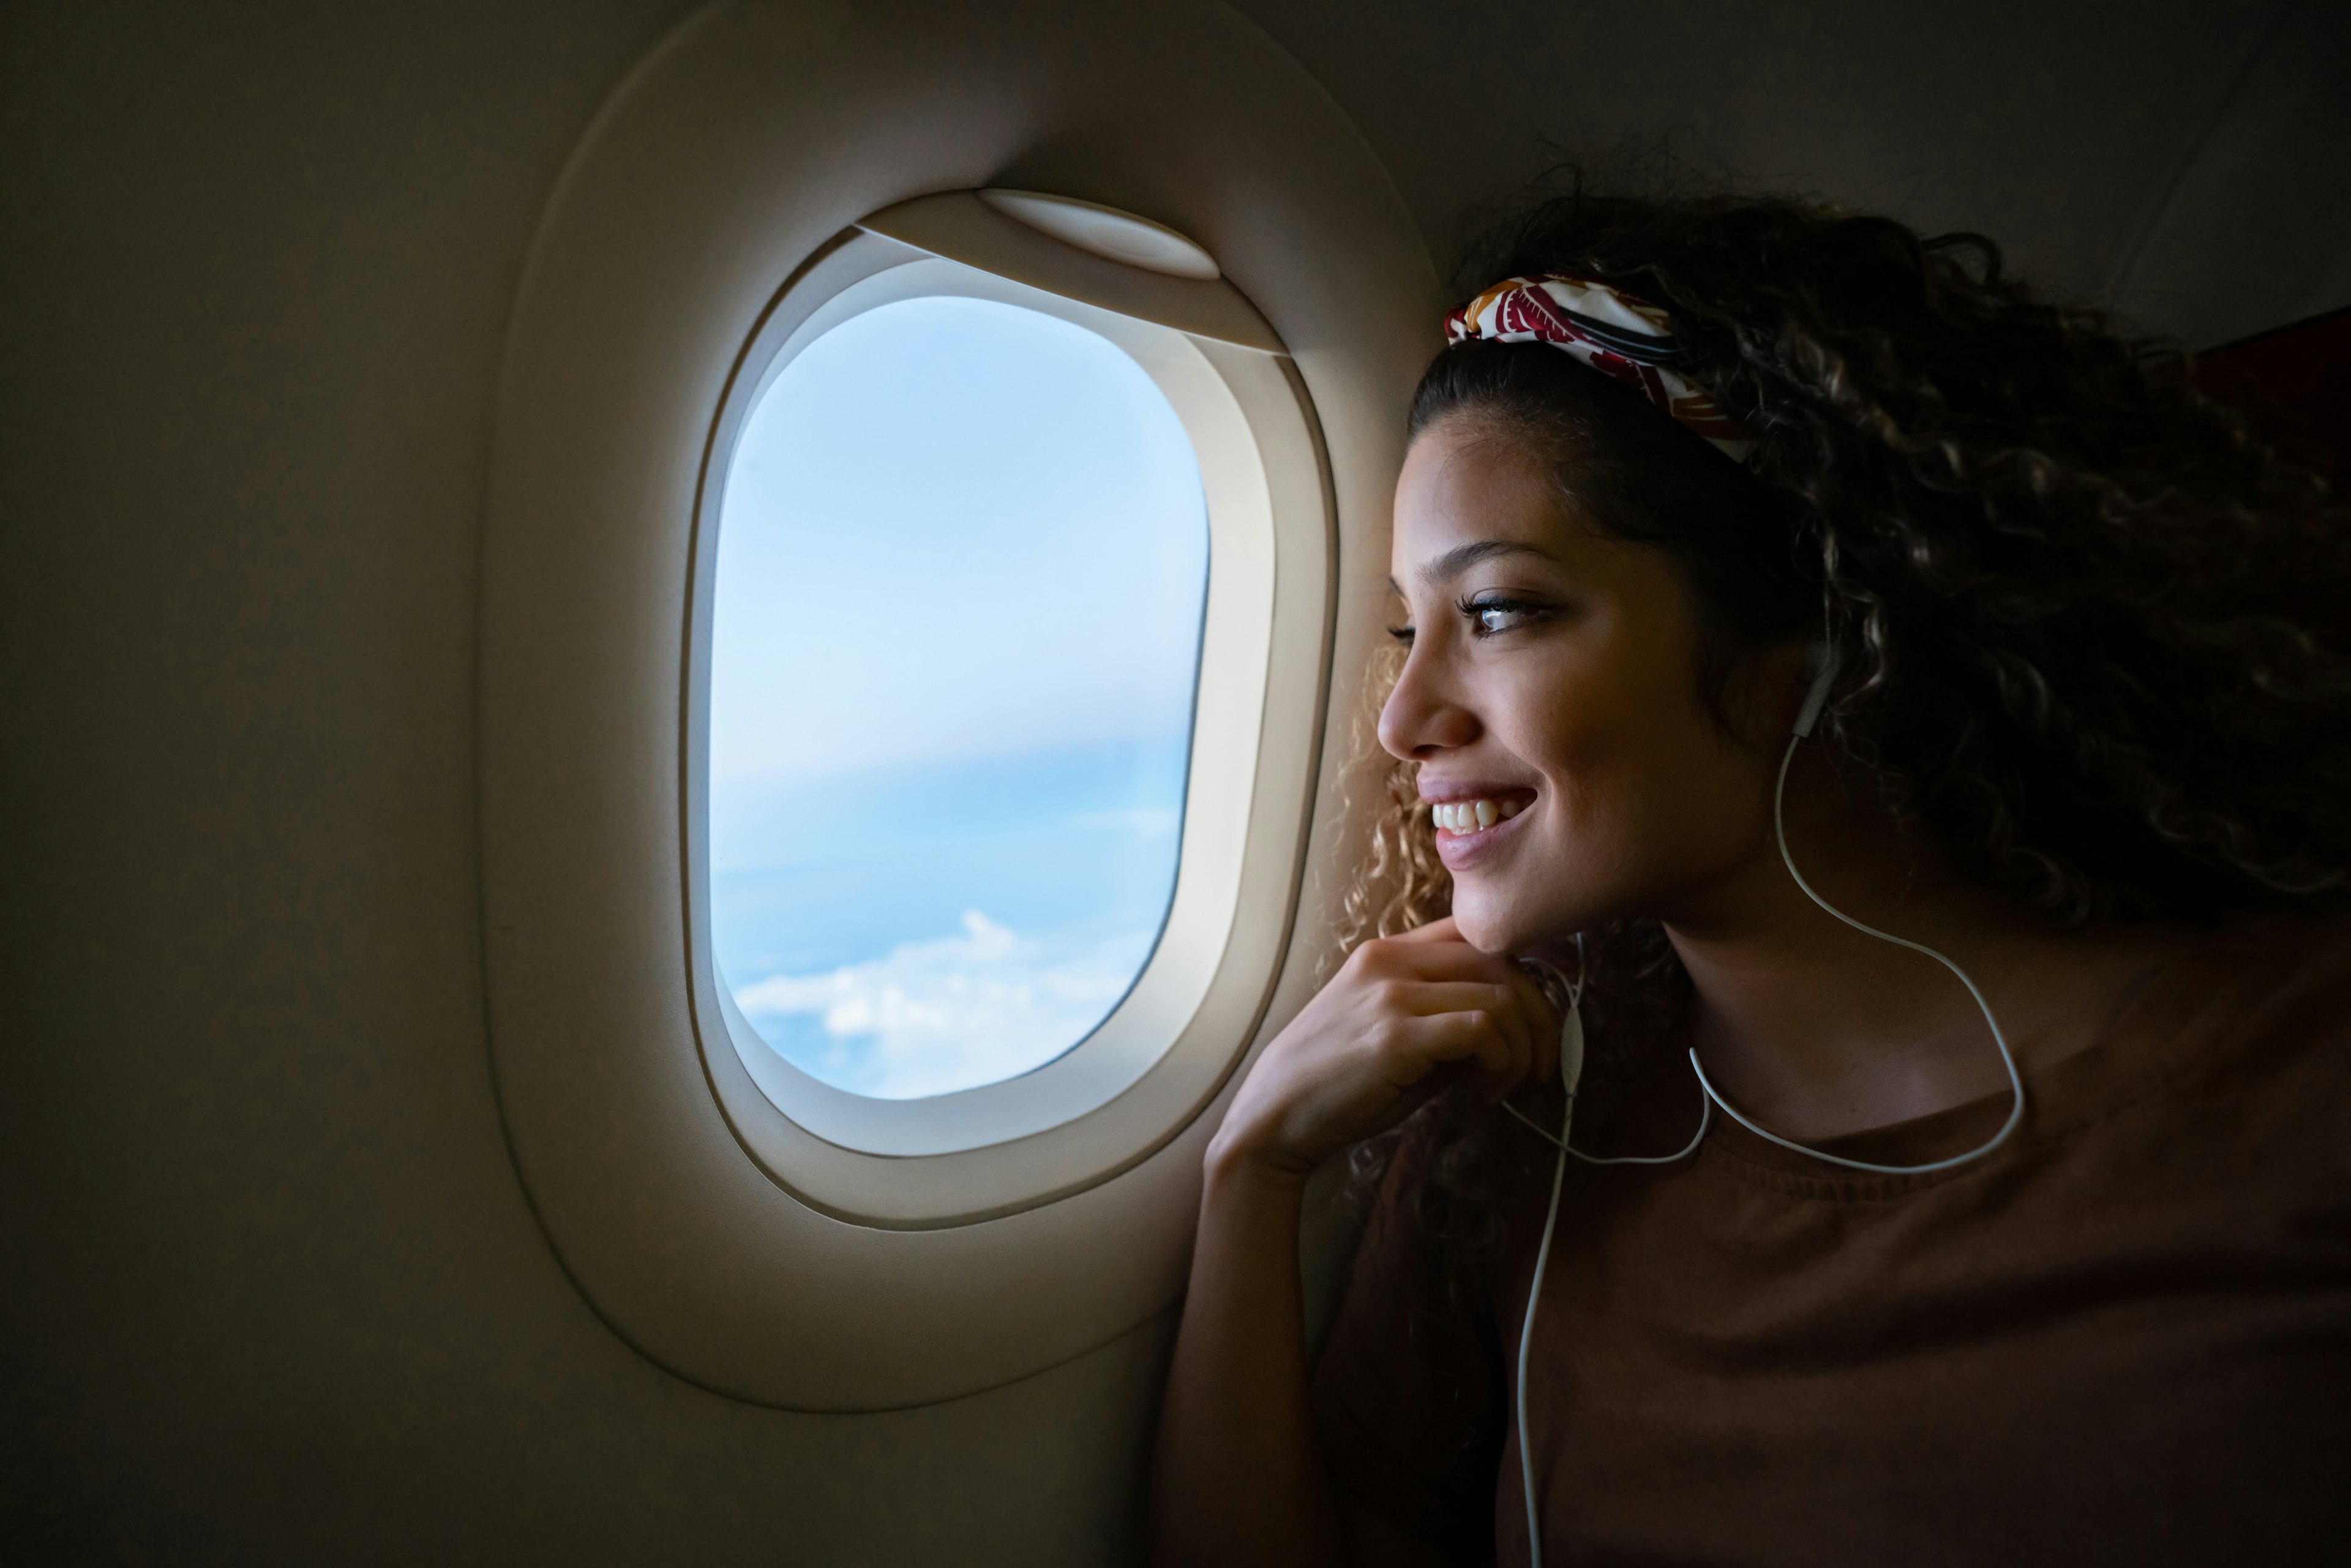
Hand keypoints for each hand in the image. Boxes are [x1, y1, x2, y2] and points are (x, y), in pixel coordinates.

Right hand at [1211, 918, 1559, 1181]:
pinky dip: (1501, 1064)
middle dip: (1538, 1018)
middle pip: (1502, 961)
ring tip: (1501, 1089)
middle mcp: (1389, 960)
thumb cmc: (1333, 1088)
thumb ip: (1446, 1021)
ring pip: (1500, 997)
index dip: (1524, 970)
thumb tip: (1515, 1033)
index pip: (1476, 934)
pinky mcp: (1396, 1035)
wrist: (1272, 1121)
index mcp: (1387, 952)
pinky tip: (1484, 1095)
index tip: (1539, 1017)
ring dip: (1521, 1051)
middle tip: (1539, 1067)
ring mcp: (1391, 993)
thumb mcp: (1392, 1038)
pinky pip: (1482, 1029)